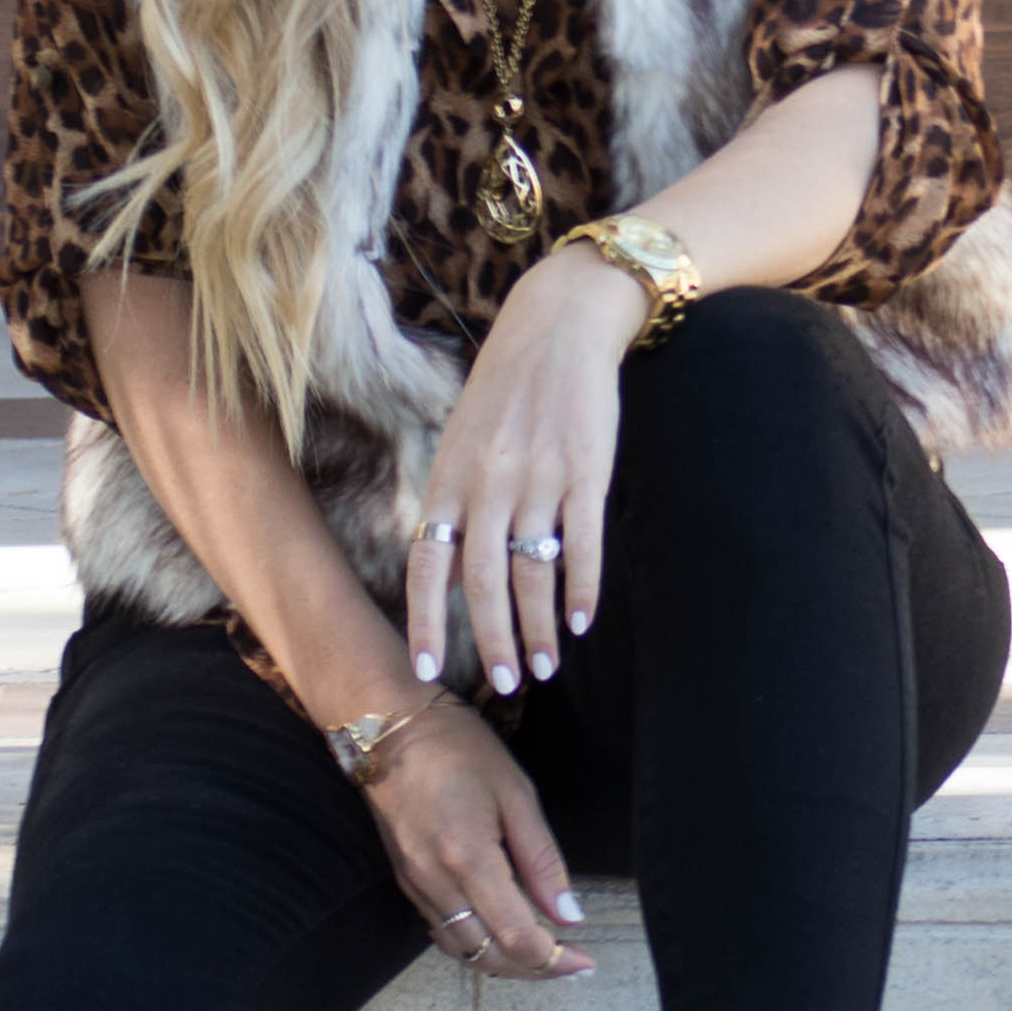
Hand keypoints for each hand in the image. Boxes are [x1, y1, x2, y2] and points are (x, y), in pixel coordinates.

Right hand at [362, 698, 587, 975]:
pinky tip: (502, 931)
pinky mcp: (406, 881)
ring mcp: (416, 885)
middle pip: (489, 956)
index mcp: (468, 859)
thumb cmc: (457, 748)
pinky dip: (477, 943)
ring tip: (543, 954)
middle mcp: (436, 883)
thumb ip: (542, 860)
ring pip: (463, 951)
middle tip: (572, 962)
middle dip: (535, 969)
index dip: (555, 960)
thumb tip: (569, 915)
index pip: (516, 937)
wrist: (385, 729)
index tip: (586, 961)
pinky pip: (443, 931)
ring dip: (505, 962)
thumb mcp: (516, 794)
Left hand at [407, 247, 636, 697]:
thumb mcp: (461, 445)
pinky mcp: (586, 474)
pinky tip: (582, 621)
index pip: (426, 563)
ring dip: (539, 628)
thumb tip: (447, 582)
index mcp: (449, 478)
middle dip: (493, 642)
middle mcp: (488, 484)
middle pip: (484, 582)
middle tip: (507, 684)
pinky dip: (582, 589)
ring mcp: (539, 480)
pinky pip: (582, 545)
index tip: (425, 670)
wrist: (559, 326)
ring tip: (546, 665)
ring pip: (534, 573)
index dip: (424, 620)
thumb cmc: (506, 392)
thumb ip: (452, 512)